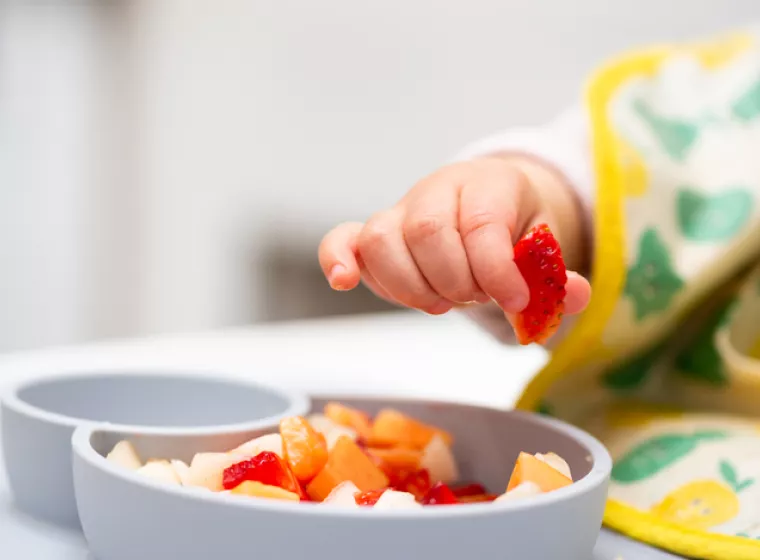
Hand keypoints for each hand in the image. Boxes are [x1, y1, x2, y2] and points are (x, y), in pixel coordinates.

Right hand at [319, 156, 590, 317]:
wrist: (484, 203)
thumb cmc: (514, 228)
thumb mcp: (545, 247)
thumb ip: (556, 274)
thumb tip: (574, 296)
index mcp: (489, 184)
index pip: (481, 223)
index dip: (496, 270)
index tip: (515, 301)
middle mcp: (438, 189)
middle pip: (429, 233)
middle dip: (455, 281)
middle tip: (475, 297)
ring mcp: (400, 210)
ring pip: (382, 240)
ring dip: (411, 286)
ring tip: (441, 302)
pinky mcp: (371, 234)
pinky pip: (342, 239)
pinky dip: (337, 260)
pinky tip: (345, 282)